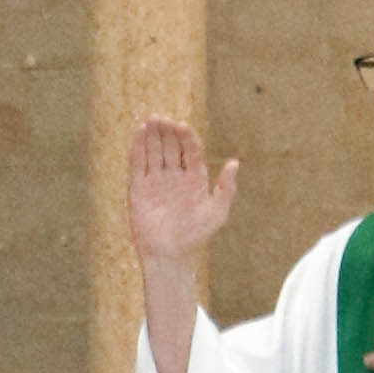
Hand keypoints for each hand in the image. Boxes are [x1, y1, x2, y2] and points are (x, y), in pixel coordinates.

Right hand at [128, 117, 239, 263]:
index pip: (190, 150)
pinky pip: (138, 163)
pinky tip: (139, 132)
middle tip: (162, 118)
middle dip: (167, 131)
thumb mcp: (217, 212)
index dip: (186, 136)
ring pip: (154, 150)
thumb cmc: (195, 235)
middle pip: (170, 146)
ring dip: (152, 135)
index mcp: (194, 178)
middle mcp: (175, 175)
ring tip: (152, 119)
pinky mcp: (139, 187)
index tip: (182, 126)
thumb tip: (235, 163)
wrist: (169, 255)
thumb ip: (226, 188)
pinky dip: (138, 147)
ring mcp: (156, 180)